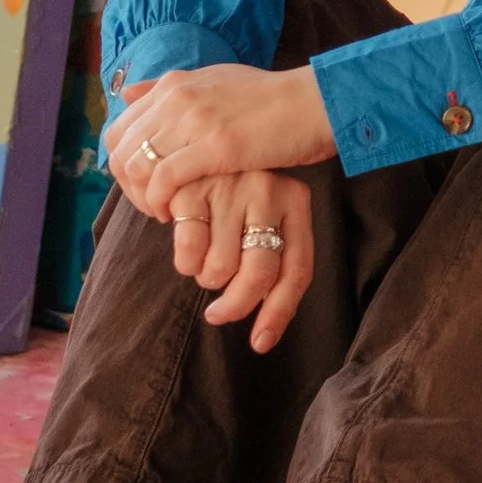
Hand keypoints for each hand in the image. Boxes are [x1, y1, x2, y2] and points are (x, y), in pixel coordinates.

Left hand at [106, 62, 335, 213]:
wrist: (312, 103)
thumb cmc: (269, 99)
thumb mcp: (213, 80)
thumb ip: (170, 88)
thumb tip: (127, 93)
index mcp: (175, 84)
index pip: (119, 128)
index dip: (122, 164)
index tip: (143, 185)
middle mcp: (177, 98)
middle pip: (121, 150)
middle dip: (127, 186)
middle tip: (151, 205)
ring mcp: (194, 120)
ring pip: (137, 167)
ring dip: (142, 198)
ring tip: (164, 212)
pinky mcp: (214, 147)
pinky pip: (164, 180)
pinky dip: (161, 202)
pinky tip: (176, 214)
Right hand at [164, 167, 312, 350]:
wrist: (202, 139)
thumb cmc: (241, 195)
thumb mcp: (269, 217)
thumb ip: (273, 264)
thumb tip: (262, 338)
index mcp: (296, 200)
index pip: (297, 271)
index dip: (278, 314)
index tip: (260, 343)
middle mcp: (268, 191)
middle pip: (258, 275)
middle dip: (235, 306)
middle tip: (218, 314)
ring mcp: (230, 187)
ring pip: (220, 268)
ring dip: (207, 279)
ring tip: (204, 265)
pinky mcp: (193, 187)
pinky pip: (189, 251)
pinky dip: (185, 263)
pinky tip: (186, 252)